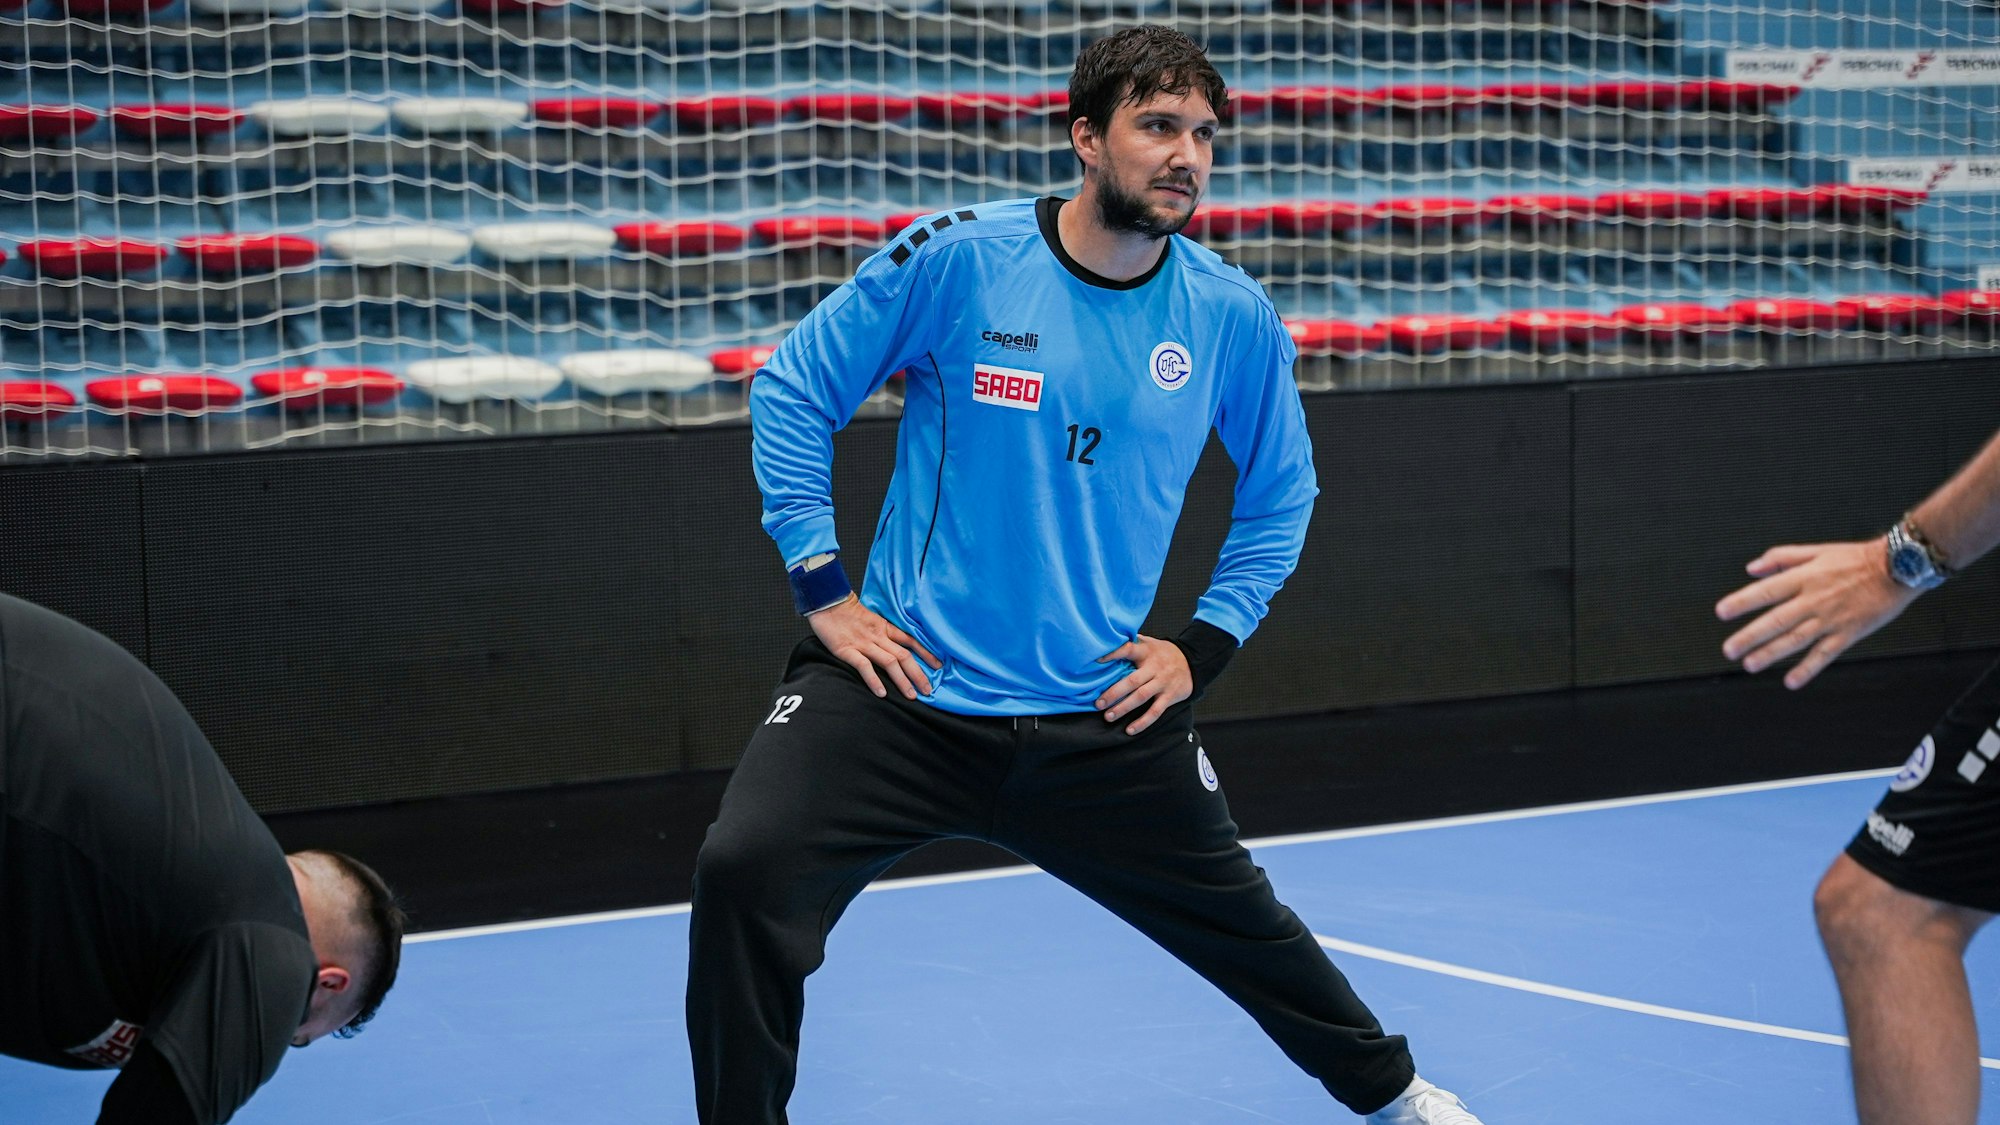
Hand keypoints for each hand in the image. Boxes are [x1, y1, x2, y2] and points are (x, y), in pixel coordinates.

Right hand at [809, 596, 941, 699]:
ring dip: (902, 680)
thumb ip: (881, 631)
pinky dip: (874, 680)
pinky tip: (882, 693)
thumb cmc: (845, 612)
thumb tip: (893, 645)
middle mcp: (878, 637)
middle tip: (928, 690)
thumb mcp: (870, 619)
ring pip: (889, 663)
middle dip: (918, 674)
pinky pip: (864, 667)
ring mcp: (863, 644)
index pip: (910, 641)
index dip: (926, 653)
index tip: (938, 666)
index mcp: (884, 628)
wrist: (826, 601)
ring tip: (911, 696)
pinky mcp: (847, 650)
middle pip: (904, 656)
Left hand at [1095, 635, 1192, 734]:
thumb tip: (1109, 639)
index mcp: (1147, 652)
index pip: (1129, 649)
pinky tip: (1130, 730)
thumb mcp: (1150, 643)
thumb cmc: (1164, 653)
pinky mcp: (1170, 696)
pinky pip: (1155, 712)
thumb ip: (1133, 642)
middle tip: (1098, 704)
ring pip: (1141, 697)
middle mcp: (1154, 667)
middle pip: (1132, 681)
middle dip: (1113, 693)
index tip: (1097, 660)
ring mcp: (1162, 683)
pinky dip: (1143, 722)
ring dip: (1123, 708)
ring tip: (1108, 717)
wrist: (1193, 662)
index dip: (1113, 653)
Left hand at [1715, 539, 1921, 689]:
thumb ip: (1781, 558)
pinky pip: (1824, 654)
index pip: (1766, 591)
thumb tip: (1752, 569)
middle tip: (1729, 649)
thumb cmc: (1855, 559)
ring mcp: (1831, 618)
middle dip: (1750, 636)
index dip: (1742, 602)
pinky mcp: (1848, 633)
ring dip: (1771, 654)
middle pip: (1776, 620)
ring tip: (1750, 665)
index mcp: (1804, 578)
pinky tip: (1791, 680)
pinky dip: (1808, 668)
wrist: (1897, 568)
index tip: (1722, 613)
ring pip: (1796, 640)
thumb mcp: (1816, 550)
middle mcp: (1814, 600)